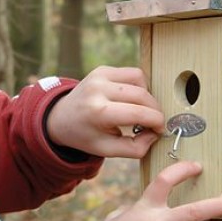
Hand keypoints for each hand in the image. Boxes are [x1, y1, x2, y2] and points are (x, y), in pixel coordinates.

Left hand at [46, 66, 163, 157]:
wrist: (61, 118)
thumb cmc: (85, 135)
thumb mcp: (107, 150)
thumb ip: (135, 148)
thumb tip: (155, 134)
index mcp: (98, 112)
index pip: (139, 113)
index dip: (157, 122)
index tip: (160, 130)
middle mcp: (98, 89)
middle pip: (142, 95)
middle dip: (155, 110)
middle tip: (153, 123)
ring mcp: (99, 76)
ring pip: (140, 79)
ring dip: (147, 96)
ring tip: (139, 110)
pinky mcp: (102, 69)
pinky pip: (132, 73)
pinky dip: (138, 86)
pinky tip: (130, 99)